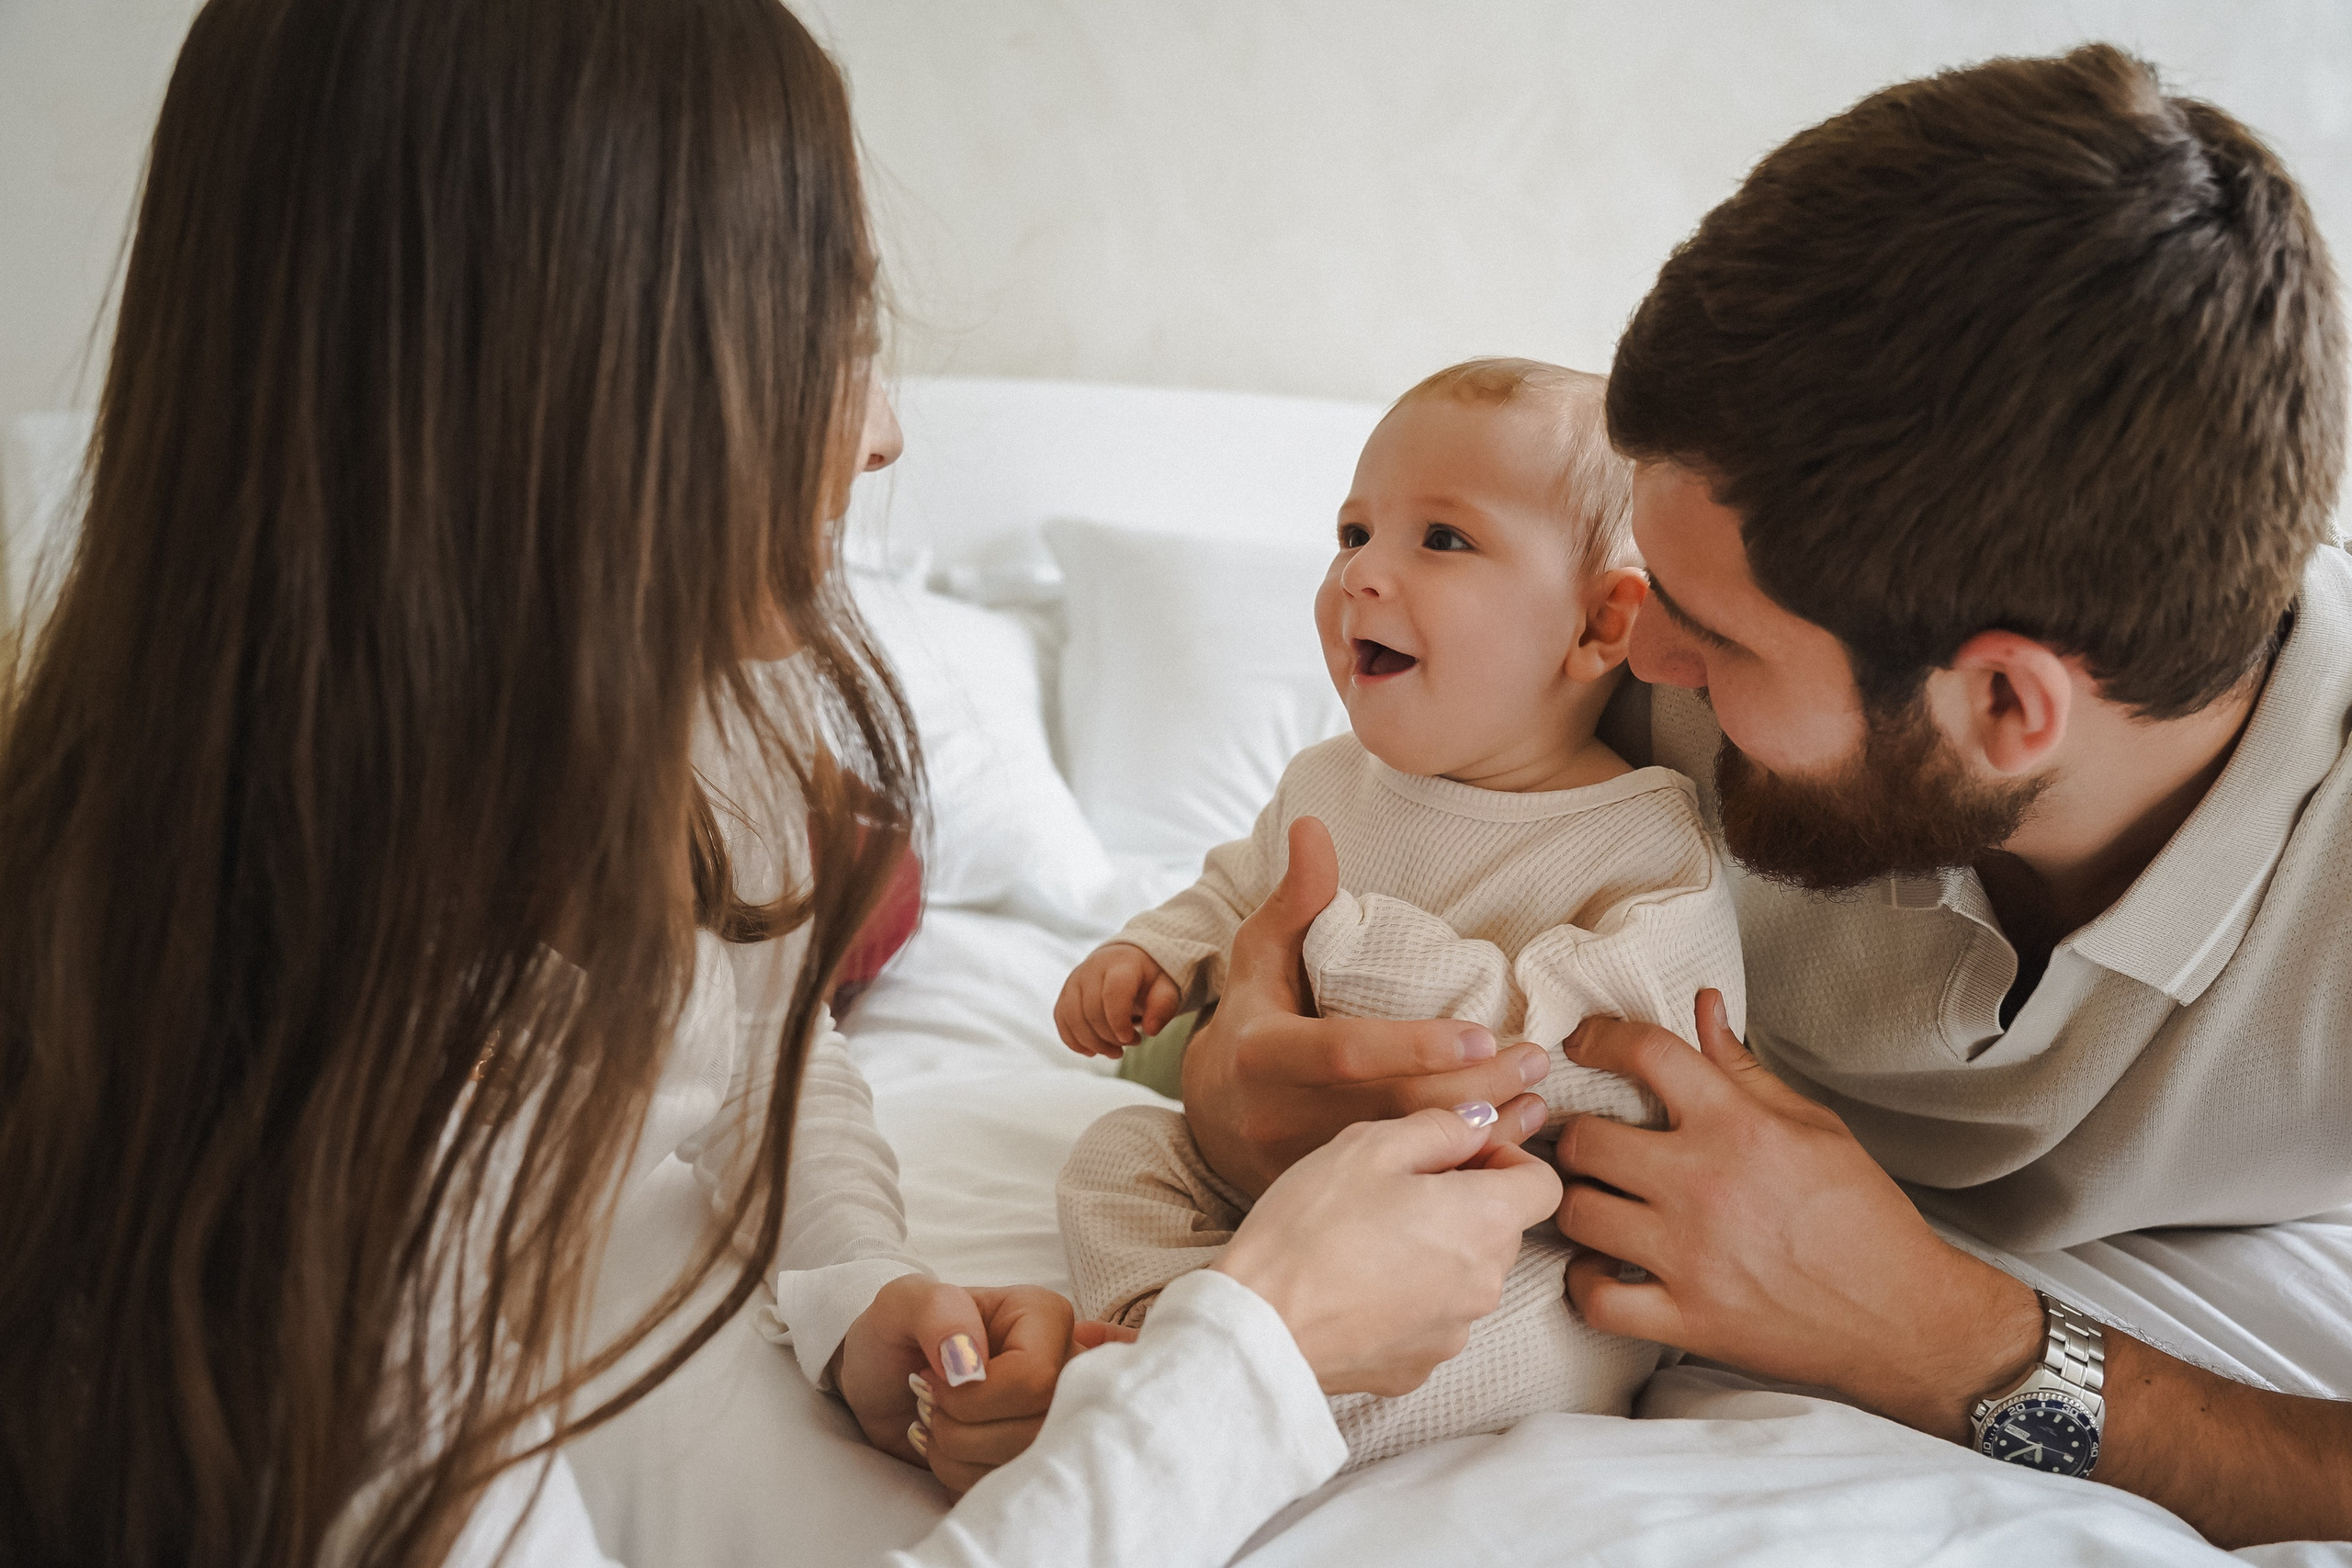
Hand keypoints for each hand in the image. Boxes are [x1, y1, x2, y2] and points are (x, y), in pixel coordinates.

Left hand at [834, 1275, 1138, 1494]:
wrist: (880, 1383)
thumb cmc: (896, 1334)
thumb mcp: (901, 1302)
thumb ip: (937, 1312)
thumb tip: (971, 1365)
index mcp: (1044, 1317)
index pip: (1036, 1378)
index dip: (975, 1396)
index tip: (930, 1380)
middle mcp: (1064, 1366)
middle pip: (1035, 1429)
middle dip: (961, 1430)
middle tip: (928, 1403)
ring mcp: (1053, 1416)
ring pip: (1023, 1467)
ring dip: (956, 1455)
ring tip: (933, 1422)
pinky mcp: (1032, 1457)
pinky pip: (1008, 1490)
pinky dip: (960, 1479)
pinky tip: (946, 1448)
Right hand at [1054, 943, 1180, 1056]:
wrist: (1127, 960)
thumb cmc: (1149, 978)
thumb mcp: (1166, 988)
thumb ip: (1163, 1007)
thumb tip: (1150, 1030)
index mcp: (1121, 963)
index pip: (1113, 993)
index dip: (1119, 1021)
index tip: (1134, 1039)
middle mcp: (1092, 968)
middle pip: (1091, 1011)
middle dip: (1110, 1037)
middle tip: (1134, 1043)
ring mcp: (1075, 980)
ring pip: (1073, 1018)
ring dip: (1093, 1043)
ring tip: (1116, 1052)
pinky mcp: (1065, 993)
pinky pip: (1061, 1020)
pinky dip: (1074, 1041)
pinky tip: (1093, 1051)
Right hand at [1181, 816, 1550, 1196]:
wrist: (1212, 1123)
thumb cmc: (1251, 1022)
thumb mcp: (1259, 956)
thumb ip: (1297, 899)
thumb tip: (1313, 825)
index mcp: (1265, 1054)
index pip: (1348, 1051)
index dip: (1416, 1047)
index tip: (1484, 1033)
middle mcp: (1279, 1118)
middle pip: (1391, 1111)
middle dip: (1473, 1090)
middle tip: (1535, 1062)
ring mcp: (1303, 1170)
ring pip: (1405, 1162)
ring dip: (1481, 1135)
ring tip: (1537, 1103)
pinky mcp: (1329, 1203)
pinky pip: (1403, 1197)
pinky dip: (1460, 1175)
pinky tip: (1508, 1151)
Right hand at [1216, 1101, 1561, 1394]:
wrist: (1260, 1327)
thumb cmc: (1309, 1227)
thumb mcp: (1369, 1146)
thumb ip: (1441, 1126)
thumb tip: (1480, 1121)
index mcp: (1484, 1221)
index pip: (1544, 1185)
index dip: (1506, 1160)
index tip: (1456, 1157)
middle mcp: (1484, 1285)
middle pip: (1501, 1230)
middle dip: (1463, 1204)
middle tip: (1394, 1191)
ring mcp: (1453, 1334)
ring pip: (1463, 1276)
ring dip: (1434, 1253)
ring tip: (1365, 1240)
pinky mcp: (1417, 1367)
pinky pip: (1429, 1320)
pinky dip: (1406, 1300)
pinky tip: (1354, 1287)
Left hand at [1552, 989, 2040, 1440]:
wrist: (1905, 1318)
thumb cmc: (1864, 1218)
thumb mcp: (1814, 1126)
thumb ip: (1744, 1068)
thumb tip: (1704, 1008)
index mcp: (1738, 1127)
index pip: (1646, 1054)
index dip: (1600, 1037)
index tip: (1584, 1045)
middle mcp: (1703, 1184)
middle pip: (1585, 1140)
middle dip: (1578, 1137)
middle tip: (1589, 1145)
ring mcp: (1689, 1256)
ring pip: (1577, 1215)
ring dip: (1577, 1206)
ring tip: (1597, 1202)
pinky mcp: (1687, 1319)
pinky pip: (1594, 1299)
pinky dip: (1586, 1284)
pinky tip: (1604, 1270)